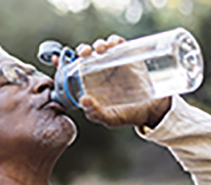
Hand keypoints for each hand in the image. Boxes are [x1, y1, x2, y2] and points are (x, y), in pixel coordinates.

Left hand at [53, 35, 170, 128]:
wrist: (153, 110)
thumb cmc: (129, 115)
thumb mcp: (110, 119)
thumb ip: (95, 113)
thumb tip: (83, 100)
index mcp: (90, 84)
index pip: (73, 70)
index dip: (63, 62)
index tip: (56, 59)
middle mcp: (99, 72)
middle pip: (86, 55)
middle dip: (82, 50)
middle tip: (85, 53)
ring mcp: (113, 63)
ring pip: (100, 47)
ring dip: (97, 44)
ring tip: (100, 50)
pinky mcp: (128, 56)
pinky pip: (118, 43)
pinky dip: (114, 40)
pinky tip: (113, 45)